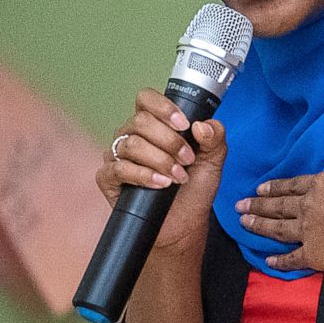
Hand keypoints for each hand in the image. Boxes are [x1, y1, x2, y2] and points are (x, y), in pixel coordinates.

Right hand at [97, 87, 226, 252]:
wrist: (184, 223)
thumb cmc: (194, 189)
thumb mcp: (213, 160)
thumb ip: (215, 137)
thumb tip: (201, 125)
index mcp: (153, 124)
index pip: (146, 98)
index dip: (163, 107)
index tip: (184, 125)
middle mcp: (131, 135)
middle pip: (141, 121)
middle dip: (170, 141)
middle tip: (188, 160)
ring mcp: (117, 155)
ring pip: (132, 144)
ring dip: (161, 160)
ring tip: (178, 176)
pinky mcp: (108, 178)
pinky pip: (120, 168)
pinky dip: (144, 176)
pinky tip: (161, 184)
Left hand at [236, 112, 323, 271]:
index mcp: (320, 186)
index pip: (293, 184)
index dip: (276, 185)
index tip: (260, 187)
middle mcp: (308, 208)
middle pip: (279, 205)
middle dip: (258, 205)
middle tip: (239, 206)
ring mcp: (308, 232)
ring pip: (278, 228)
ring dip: (260, 226)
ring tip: (244, 224)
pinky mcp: (313, 254)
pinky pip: (293, 259)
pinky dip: (280, 262)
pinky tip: (268, 262)